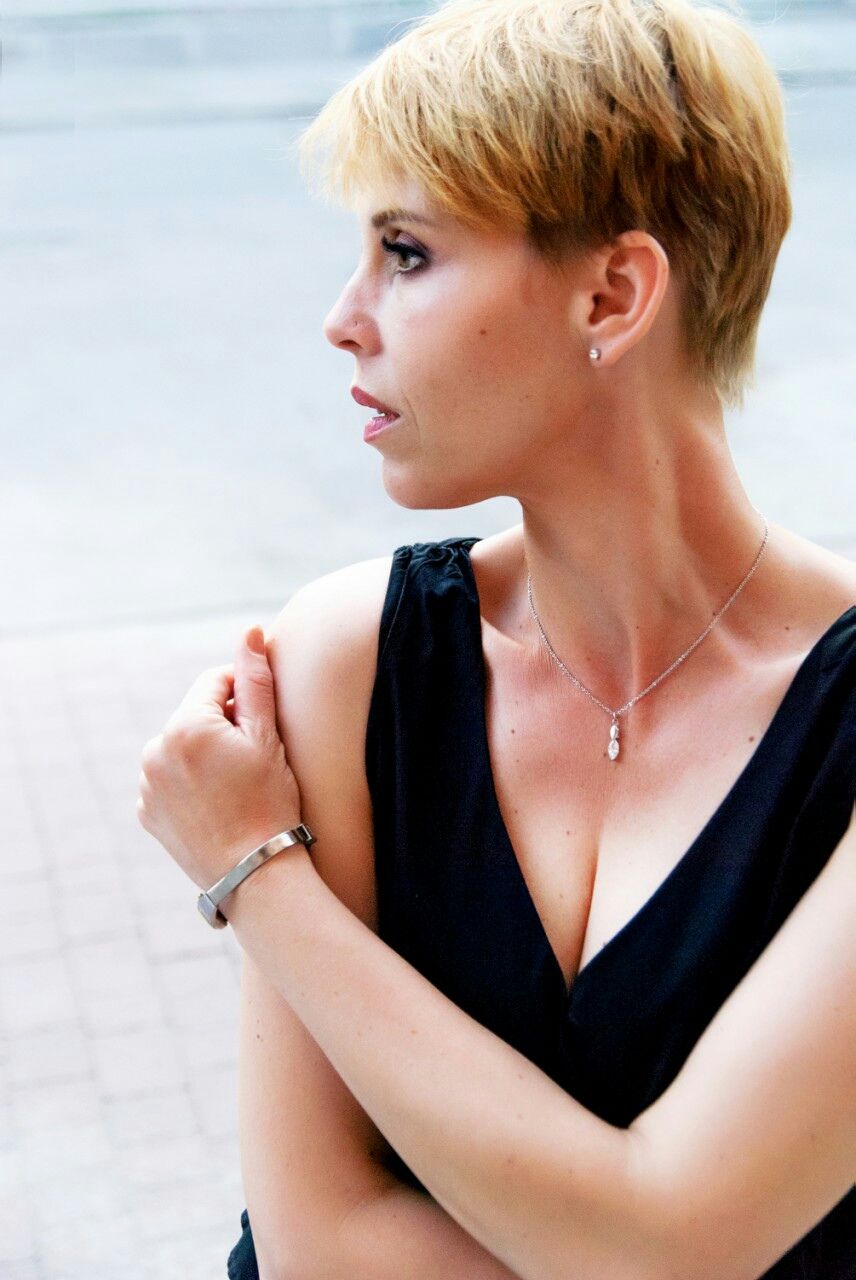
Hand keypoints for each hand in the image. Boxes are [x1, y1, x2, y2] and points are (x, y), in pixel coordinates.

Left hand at [136, 626, 304, 906]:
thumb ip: (255, 680)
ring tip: (236, 785)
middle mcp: (155, 750)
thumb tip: (250, 631)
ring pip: (180, 747)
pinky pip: (167, 780)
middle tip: (255, 760)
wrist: (255, 873)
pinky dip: (189, 783)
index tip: (264, 725)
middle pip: (195, 715)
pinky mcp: (146, 811)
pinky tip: (217, 803)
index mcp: (185, 725)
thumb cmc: (270, 802)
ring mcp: (146, 783)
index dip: (244, 696)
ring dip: (204, 753)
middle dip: (222, 726)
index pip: (215, 683)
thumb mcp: (268, 737)